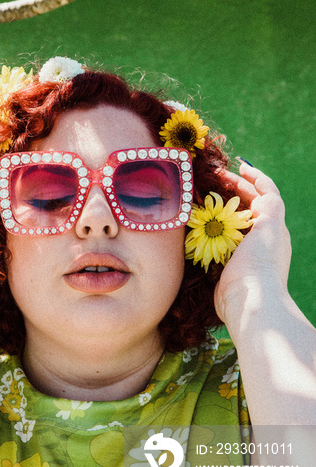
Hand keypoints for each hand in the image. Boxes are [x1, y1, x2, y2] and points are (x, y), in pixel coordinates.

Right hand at [214, 162, 291, 323]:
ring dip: (216, 205)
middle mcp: (258, 238)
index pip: (263, 194)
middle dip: (231, 188)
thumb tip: (260, 185)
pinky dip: (206, 226)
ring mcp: (241, 251)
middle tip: (212, 177)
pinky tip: (194, 220)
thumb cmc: (261, 262)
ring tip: (200, 194)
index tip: (235, 165)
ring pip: (228, 221)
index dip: (252, 177)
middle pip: (245, 205)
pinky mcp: (225, 264)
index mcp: (272, 227)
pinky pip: (214, 239)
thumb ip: (270, 203)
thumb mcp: (271, 226)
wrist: (248, 301)